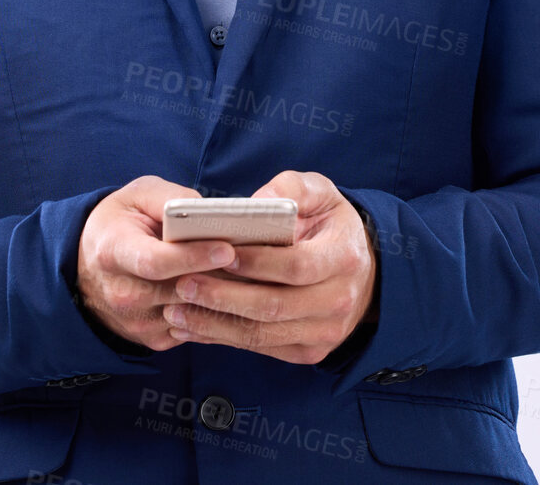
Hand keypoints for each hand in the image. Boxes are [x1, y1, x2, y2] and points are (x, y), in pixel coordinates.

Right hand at [76, 175, 238, 351]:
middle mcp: (122, 293)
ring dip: (223, 297)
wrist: (85, 266)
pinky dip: (214, 313)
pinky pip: (193, 330)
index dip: (193, 256)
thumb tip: (207, 212)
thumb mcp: (137, 195)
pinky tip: (232, 292)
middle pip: (180, 290)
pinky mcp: (151, 339)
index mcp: (114, 251)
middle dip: (220, 277)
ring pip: (192, 314)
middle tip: (257, 260)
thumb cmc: (118, 222)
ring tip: (251, 275)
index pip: (156, 261)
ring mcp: (136, 322)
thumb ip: (170, 198)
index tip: (227, 248)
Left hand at [161, 170, 376, 363]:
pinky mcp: (308, 351)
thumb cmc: (331, 224)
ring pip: (262, 333)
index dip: (257, 263)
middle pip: (274, 306)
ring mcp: (324, 332)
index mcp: (343, 258)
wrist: (362, 271)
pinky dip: (223, 338)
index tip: (221, 254)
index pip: (296, 266)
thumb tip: (257, 201)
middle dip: (223, 297)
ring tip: (177, 308)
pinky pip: (261, 347)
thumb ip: (291, 188)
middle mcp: (338, 301)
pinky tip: (193, 326)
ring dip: (215, 324)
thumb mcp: (321, 192)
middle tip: (183, 284)